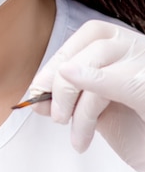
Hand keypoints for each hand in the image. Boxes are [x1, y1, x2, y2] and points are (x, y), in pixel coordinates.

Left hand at [29, 20, 144, 171]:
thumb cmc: (142, 137)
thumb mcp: (102, 113)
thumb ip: (74, 98)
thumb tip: (37, 97)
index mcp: (132, 49)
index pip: (92, 33)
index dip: (60, 57)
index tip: (39, 89)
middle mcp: (144, 50)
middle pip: (93, 45)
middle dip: (61, 80)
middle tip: (51, 113)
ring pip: (100, 61)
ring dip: (75, 100)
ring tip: (76, 135)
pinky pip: (123, 81)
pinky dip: (94, 86)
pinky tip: (76, 112)